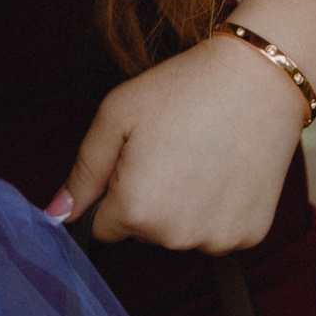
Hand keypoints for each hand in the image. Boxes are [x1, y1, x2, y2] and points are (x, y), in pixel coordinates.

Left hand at [48, 32, 309, 252]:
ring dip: (186, 207)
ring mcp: (217, 240)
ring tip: (204, 155)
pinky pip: (218, 232)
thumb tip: (55, 214)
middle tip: (175, 148)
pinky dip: (220, 209)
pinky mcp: (250, 235)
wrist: (260, 76)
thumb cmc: (184, 88)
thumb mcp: (117, 115)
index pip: (105, 225)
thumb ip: (83, 171)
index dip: (119, 187)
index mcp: (136, 208)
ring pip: (181, 234)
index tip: (142, 155)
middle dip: (151, 198)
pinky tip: (229, 169)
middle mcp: (175, 235)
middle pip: (145, 231)